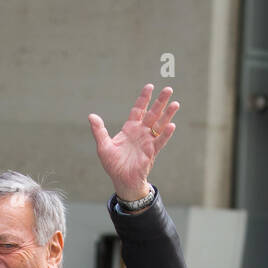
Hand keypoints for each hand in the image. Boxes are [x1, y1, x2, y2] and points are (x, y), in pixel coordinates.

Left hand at [88, 83, 179, 202]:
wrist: (122, 180)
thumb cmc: (113, 164)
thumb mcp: (103, 146)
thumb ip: (99, 131)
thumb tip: (91, 116)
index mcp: (130, 129)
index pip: (138, 110)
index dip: (144, 98)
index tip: (150, 86)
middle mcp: (141, 132)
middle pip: (152, 113)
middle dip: (160, 101)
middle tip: (169, 89)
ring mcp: (148, 141)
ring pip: (159, 125)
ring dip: (167, 114)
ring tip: (175, 103)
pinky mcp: (151, 152)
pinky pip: (160, 141)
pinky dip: (165, 134)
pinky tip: (172, 125)